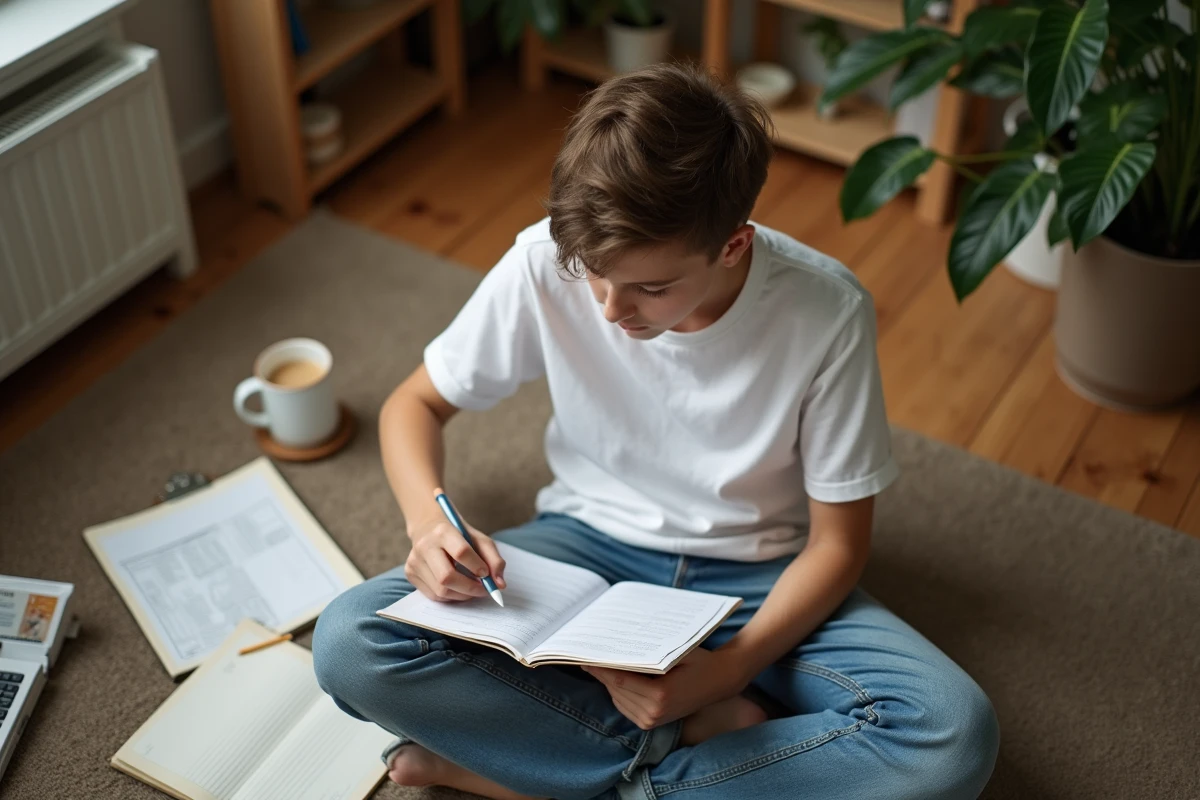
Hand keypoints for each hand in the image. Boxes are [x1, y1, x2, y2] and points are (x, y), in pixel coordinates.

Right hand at [405, 517, 506, 602]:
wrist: (429, 528)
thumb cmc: (459, 536)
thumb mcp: (480, 540)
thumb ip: (494, 560)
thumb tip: (500, 585)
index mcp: (443, 532)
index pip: (461, 552)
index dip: (477, 566)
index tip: (486, 574)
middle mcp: (425, 545)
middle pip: (447, 577)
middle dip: (469, 588)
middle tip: (484, 590)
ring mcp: (414, 561)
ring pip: (440, 590)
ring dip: (462, 595)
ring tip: (472, 588)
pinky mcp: (410, 573)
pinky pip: (433, 595)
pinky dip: (450, 596)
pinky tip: (458, 588)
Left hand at [582, 647, 744, 730]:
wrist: (721, 681)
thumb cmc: (698, 660)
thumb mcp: (675, 650)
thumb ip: (648, 652)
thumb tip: (618, 645)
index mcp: (660, 694)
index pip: (618, 678)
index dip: (598, 666)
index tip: (582, 653)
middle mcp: (653, 712)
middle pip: (614, 688)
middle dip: (599, 671)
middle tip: (584, 652)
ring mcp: (651, 720)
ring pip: (616, 697)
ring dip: (606, 680)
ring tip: (594, 661)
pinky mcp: (650, 723)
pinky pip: (624, 704)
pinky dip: (616, 690)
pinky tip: (612, 675)